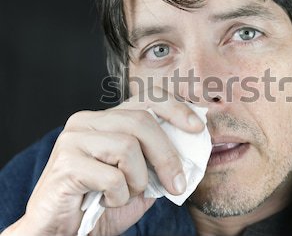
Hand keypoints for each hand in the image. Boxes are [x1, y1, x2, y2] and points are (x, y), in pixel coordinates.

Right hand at [4, 87, 203, 235]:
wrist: (63, 230)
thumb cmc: (103, 202)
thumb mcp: (141, 178)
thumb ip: (160, 159)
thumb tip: (193, 145)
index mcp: (106, 119)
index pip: (146, 99)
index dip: (176, 109)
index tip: (198, 128)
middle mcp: (87, 121)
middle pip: (141, 122)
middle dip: (166, 156)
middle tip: (177, 184)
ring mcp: (73, 139)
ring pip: (127, 148)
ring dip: (137, 181)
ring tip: (125, 194)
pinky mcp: (66, 163)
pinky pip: (111, 177)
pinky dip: (119, 197)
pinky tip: (106, 202)